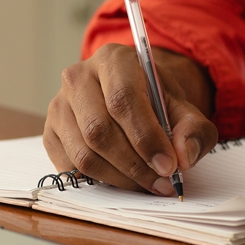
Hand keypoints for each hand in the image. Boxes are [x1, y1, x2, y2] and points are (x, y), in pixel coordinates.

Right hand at [43, 44, 217, 194]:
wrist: (132, 96)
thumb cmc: (156, 101)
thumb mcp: (184, 108)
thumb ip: (193, 130)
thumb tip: (184, 157)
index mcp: (113, 60)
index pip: (122, 99)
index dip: (146, 137)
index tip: (168, 166)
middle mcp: (78, 77)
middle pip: (99, 130)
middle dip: (134, 164)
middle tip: (161, 182)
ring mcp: (59, 105)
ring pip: (83, 153)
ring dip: (118, 178)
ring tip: (147, 184)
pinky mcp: (51, 132)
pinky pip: (70, 167)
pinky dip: (99, 181)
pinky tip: (123, 180)